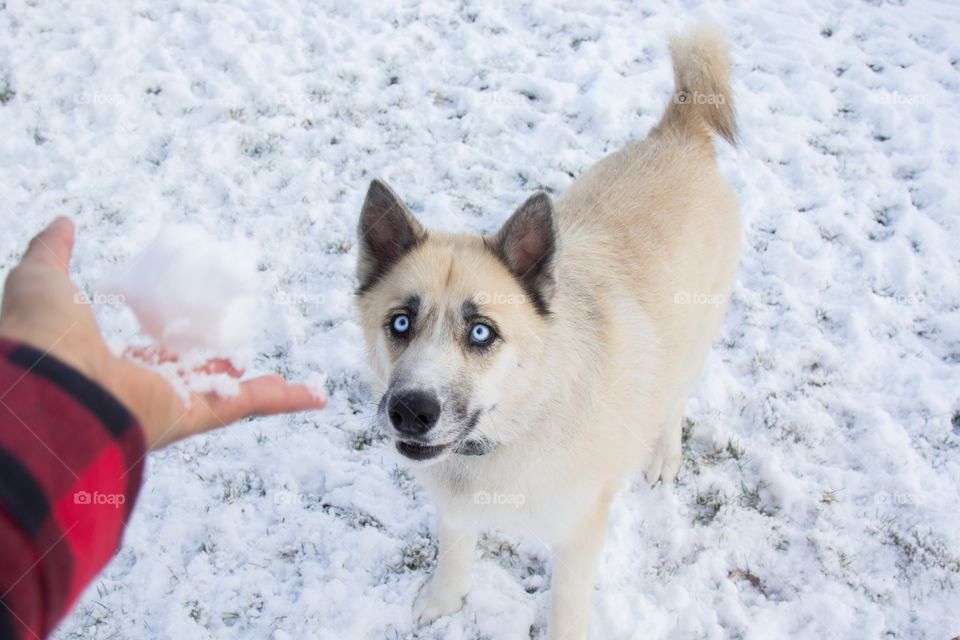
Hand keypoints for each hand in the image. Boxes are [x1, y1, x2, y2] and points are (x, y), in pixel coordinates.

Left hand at [0, 217, 325, 448]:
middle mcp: (144, 384)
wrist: (44, 387)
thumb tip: (63, 222)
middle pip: (196, 370)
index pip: (152, 344)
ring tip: (297, 379)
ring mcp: (173, 402)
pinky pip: (245, 405)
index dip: (174, 328)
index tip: (192, 313)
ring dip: (264, 386)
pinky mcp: (193, 415)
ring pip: (229, 390)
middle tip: (241, 341)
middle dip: (220, 361)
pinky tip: (314, 396)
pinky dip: (283, 401)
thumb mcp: (41, 279)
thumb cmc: (39, 337)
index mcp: (111, 356)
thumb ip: (53, 252)